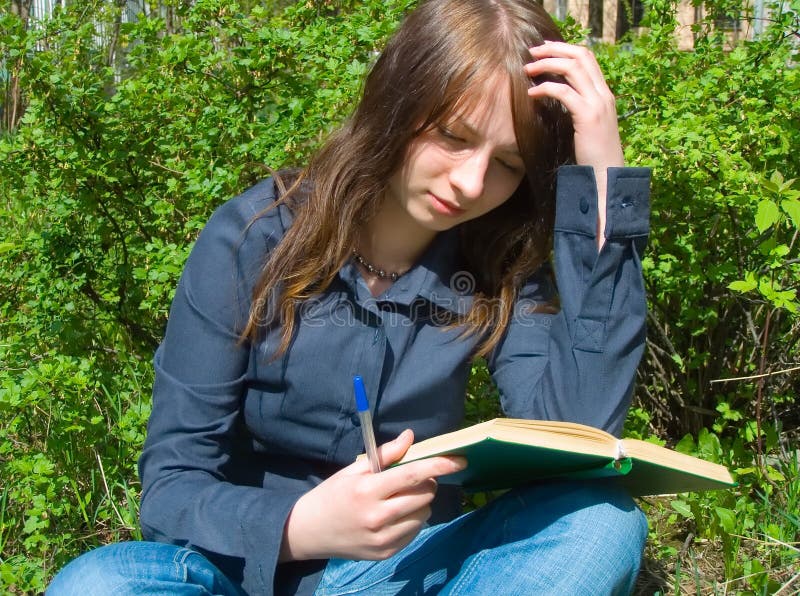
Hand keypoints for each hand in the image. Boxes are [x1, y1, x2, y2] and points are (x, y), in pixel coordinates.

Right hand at [279, 429, 466, 561]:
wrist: (308, 532)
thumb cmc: (331, 495)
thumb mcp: (353, 470)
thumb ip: (385, 454)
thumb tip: (410, 437)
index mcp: (367, 490)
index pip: (411, 475)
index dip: (438, 466)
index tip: (458, 459)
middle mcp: (377, 517)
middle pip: (424, 496)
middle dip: (426, 483)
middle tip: (411, 480)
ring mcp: (383, 539)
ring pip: (424, 514)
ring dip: (420, 503)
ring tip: (398, 499)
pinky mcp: (386, 553)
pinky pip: (415, 531)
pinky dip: (412, 520)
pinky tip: (393, 516)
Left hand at [525, 41, 623, 171]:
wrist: (606, 175)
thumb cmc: (593, 155)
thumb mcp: (588, 125)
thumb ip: (578, 108)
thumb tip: (558, 97)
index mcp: (604, 94)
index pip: (587, 58)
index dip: (565, 49)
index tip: (544, 51)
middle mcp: (604, 94)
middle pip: (580, 56)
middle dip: (555, 49)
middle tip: (533, 51)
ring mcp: (598, 103)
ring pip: (572, 68)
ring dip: (547, 64)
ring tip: (528, 68)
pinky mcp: (588, 116)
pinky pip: (564, 92)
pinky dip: (546, 88)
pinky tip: (531, 94)